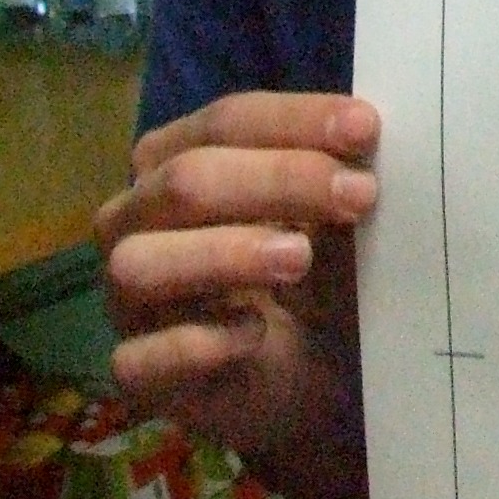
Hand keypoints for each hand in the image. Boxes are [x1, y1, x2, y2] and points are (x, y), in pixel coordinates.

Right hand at [99, 93, 373, 498]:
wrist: (310, 376)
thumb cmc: (312, 276)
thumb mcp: (334, 219)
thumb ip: (340, 176)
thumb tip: (372, 135)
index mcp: (177, 159)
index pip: (225, 121)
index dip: (294, 122)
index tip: (366, 129)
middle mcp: (135, 220)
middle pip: (188, 180)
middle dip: (278, 180)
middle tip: (361, 195)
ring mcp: (126, 298)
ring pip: (144, 262)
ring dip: (225, 254)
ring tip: (300, 258)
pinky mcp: (136, 372)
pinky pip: (142, 357)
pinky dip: (197, 343)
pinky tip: (254, 334)